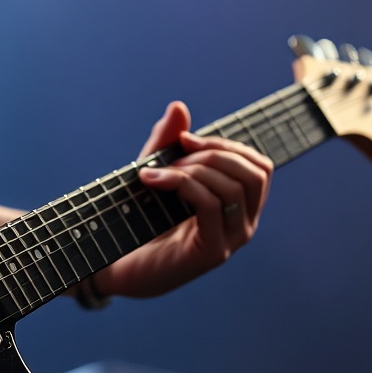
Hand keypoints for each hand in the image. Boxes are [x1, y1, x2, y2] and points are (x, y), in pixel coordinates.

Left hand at [95, 101, 272, 297]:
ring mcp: (230, 241)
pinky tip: (152, 181)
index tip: (184, 139)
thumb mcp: (154, 173)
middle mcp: (242, 224)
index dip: (225, 144)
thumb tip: (179, 106)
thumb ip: (167, 143)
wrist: (112, 265)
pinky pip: (211, 205)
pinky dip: (182, 184)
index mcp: (238, 206)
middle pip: (254, 173)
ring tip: (157, 173)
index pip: (259, 166)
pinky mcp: (211, 254)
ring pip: (233, 187)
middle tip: (173, 156)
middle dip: (213, 153)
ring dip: (193, 169)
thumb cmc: (137, 222)